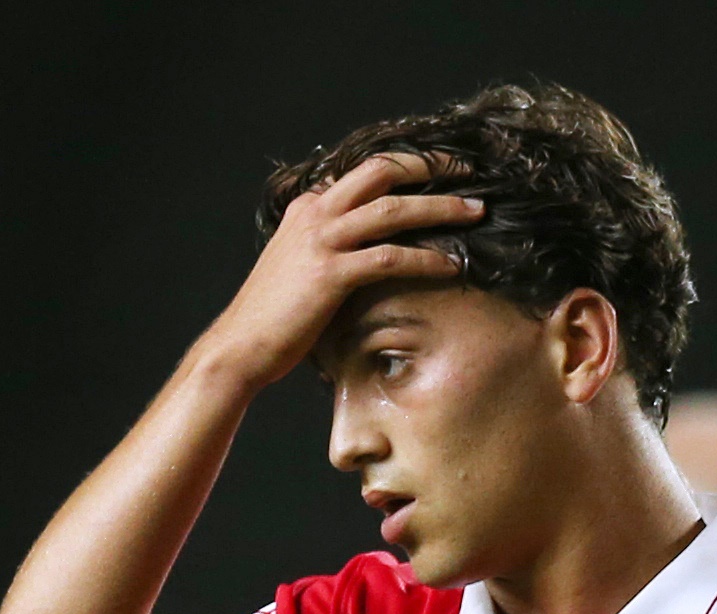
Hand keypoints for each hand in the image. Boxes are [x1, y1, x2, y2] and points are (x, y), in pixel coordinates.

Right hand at [212, 152, 482, 389]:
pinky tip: (452, 265)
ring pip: (393, 209)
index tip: (437, 166)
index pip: (362, 171)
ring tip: (476, 210)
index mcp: (308, 207)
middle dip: (428, 165)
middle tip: (465, 170)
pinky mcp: (331, 273)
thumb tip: (363, 249)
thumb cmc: (273, 316)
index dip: (403, 165)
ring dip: (440, 207)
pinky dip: (427, 259)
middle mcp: (316, 213)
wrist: (240, 345)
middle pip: (381, 170)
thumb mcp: (298, 266)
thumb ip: (328, 246)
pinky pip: (391, 258)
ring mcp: (322, 240)